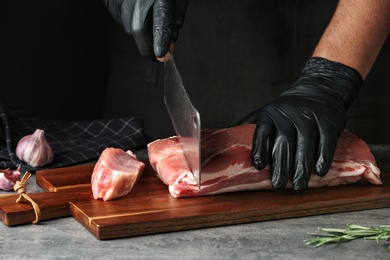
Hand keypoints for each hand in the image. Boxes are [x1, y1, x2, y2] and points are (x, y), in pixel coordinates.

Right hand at [104, 0, 187, 60]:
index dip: (161, 41)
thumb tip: (171, 43)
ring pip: (130, 28)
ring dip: (141, 34)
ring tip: (148, 20)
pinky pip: (122, 21)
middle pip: (139, 30)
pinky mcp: (111, 3)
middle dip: (148, 48)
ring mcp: (122, 0)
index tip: (161, 55)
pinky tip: (138, 11)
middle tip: (158, 55)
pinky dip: (132, 23)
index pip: (160, 21)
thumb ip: (175, 20)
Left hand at [237, 57, 362, 190]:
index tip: (259, 165)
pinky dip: (323, 156)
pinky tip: (319, 172)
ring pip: (305, 142)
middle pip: (284, 140)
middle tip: (278, 186)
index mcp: (269, 114)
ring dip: (302, 166)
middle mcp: (288, 113)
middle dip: (281, 165)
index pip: (263, 131)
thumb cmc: (286, 110)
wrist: (318, 90)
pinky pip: (326, 140)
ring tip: (298, 186)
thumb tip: (224, 146)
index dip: (261, 148)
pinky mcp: (327, 119)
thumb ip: (248, 128)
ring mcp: (309, 115)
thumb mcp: (265, 114)